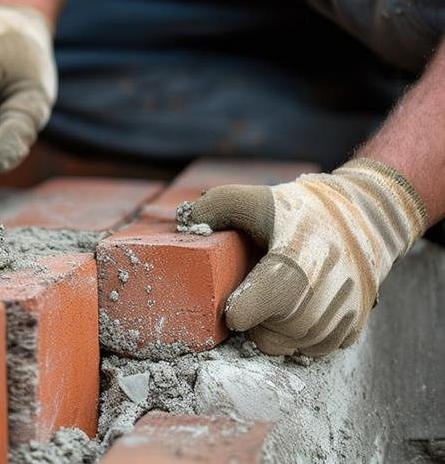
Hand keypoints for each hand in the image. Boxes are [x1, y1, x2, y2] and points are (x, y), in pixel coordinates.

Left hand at [186, 158, 426, 356]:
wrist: (365, 216)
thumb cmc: (300, 210)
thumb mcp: (255, 198)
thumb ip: (215, 206)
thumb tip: (184, 223)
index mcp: (294, 262)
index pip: (252, 311)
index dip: (237, 310)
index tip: (234, 302)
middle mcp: (324, 293)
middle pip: (271, 336)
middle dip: (256, 321)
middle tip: (256, 295)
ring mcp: (344, 312)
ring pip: (293, 347)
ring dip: (278, 332)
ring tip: (278, 302)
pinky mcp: (357, 324)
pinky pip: (318, 350)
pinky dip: (303, 339)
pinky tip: (300, 313)